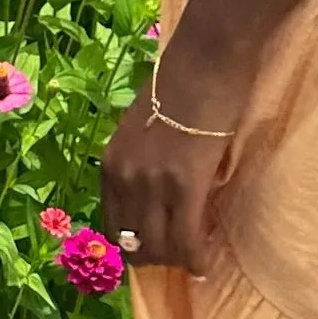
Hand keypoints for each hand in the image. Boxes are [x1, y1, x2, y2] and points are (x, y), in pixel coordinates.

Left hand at [100, 55, 247, 276]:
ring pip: (159, 248)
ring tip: (195, 256)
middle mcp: (123, 178)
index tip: (157, 247)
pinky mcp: (186, 185)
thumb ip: (143, 161)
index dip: (135, 245)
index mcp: (109, 163)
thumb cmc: (184, 81)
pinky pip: (187, 241)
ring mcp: (152, 184)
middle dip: (157, 258)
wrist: (208, 54)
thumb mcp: (144, 128)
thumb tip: (158, 195)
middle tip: (180, 254)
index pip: (112, 227)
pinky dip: (196, 259)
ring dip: (177, 260)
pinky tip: (205, 264)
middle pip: (133, 245)